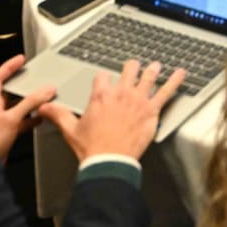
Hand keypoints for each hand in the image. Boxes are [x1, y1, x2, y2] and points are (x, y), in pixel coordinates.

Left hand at [0, 53, 52, 162]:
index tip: (20, 60)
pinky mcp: (5, 134)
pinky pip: (20, 122)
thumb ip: (30, 103)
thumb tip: (46, 89)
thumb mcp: (12, 118)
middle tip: (33, 77)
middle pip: (8, 91)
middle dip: (21, 84)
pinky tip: (38, 120)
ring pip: (15, 107)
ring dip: (28, 103)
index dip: (8, 67)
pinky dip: (30, 119)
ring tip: (41, 98)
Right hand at [39, 58, 185, 163]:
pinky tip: (182, 74)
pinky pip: (166, 92)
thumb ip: (58, 114)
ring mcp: (138, 100)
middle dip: (130, 67)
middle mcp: (121, 93)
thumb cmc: (92, 147)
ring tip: (157, 65)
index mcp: (101, 96)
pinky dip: (175, 82)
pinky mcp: (152, 110)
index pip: (102, 77)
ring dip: (153, 70)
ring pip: (148, 77)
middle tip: (133, 66)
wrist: (109, 161)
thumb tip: (43, 107)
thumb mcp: (71, 129)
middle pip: (128, 70)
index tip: (104, 81)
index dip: (103, 79)